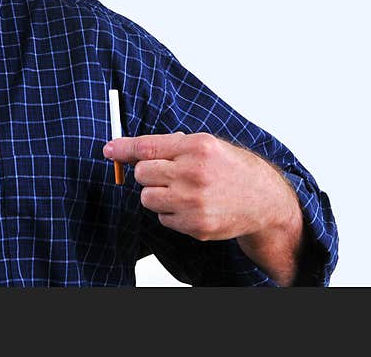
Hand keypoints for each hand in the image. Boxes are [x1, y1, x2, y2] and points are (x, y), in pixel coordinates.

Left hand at [103, 132, 296, 241]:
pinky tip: (192, 206)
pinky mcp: (196, 226)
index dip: (123, 148)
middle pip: (142, 173)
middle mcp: (194, 173)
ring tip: (180, 190)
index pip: (147, 147)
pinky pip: (162, 218)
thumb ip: (171, 146)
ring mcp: (194, 202)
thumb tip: (129, 150)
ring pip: (147, 198)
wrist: (262, 200)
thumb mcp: (205, 145)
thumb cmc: (229, 168)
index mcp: (197, 147)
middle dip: (148, 173)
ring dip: (157, 194)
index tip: (109, 150)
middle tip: (165, 173)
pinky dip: (171, 212)